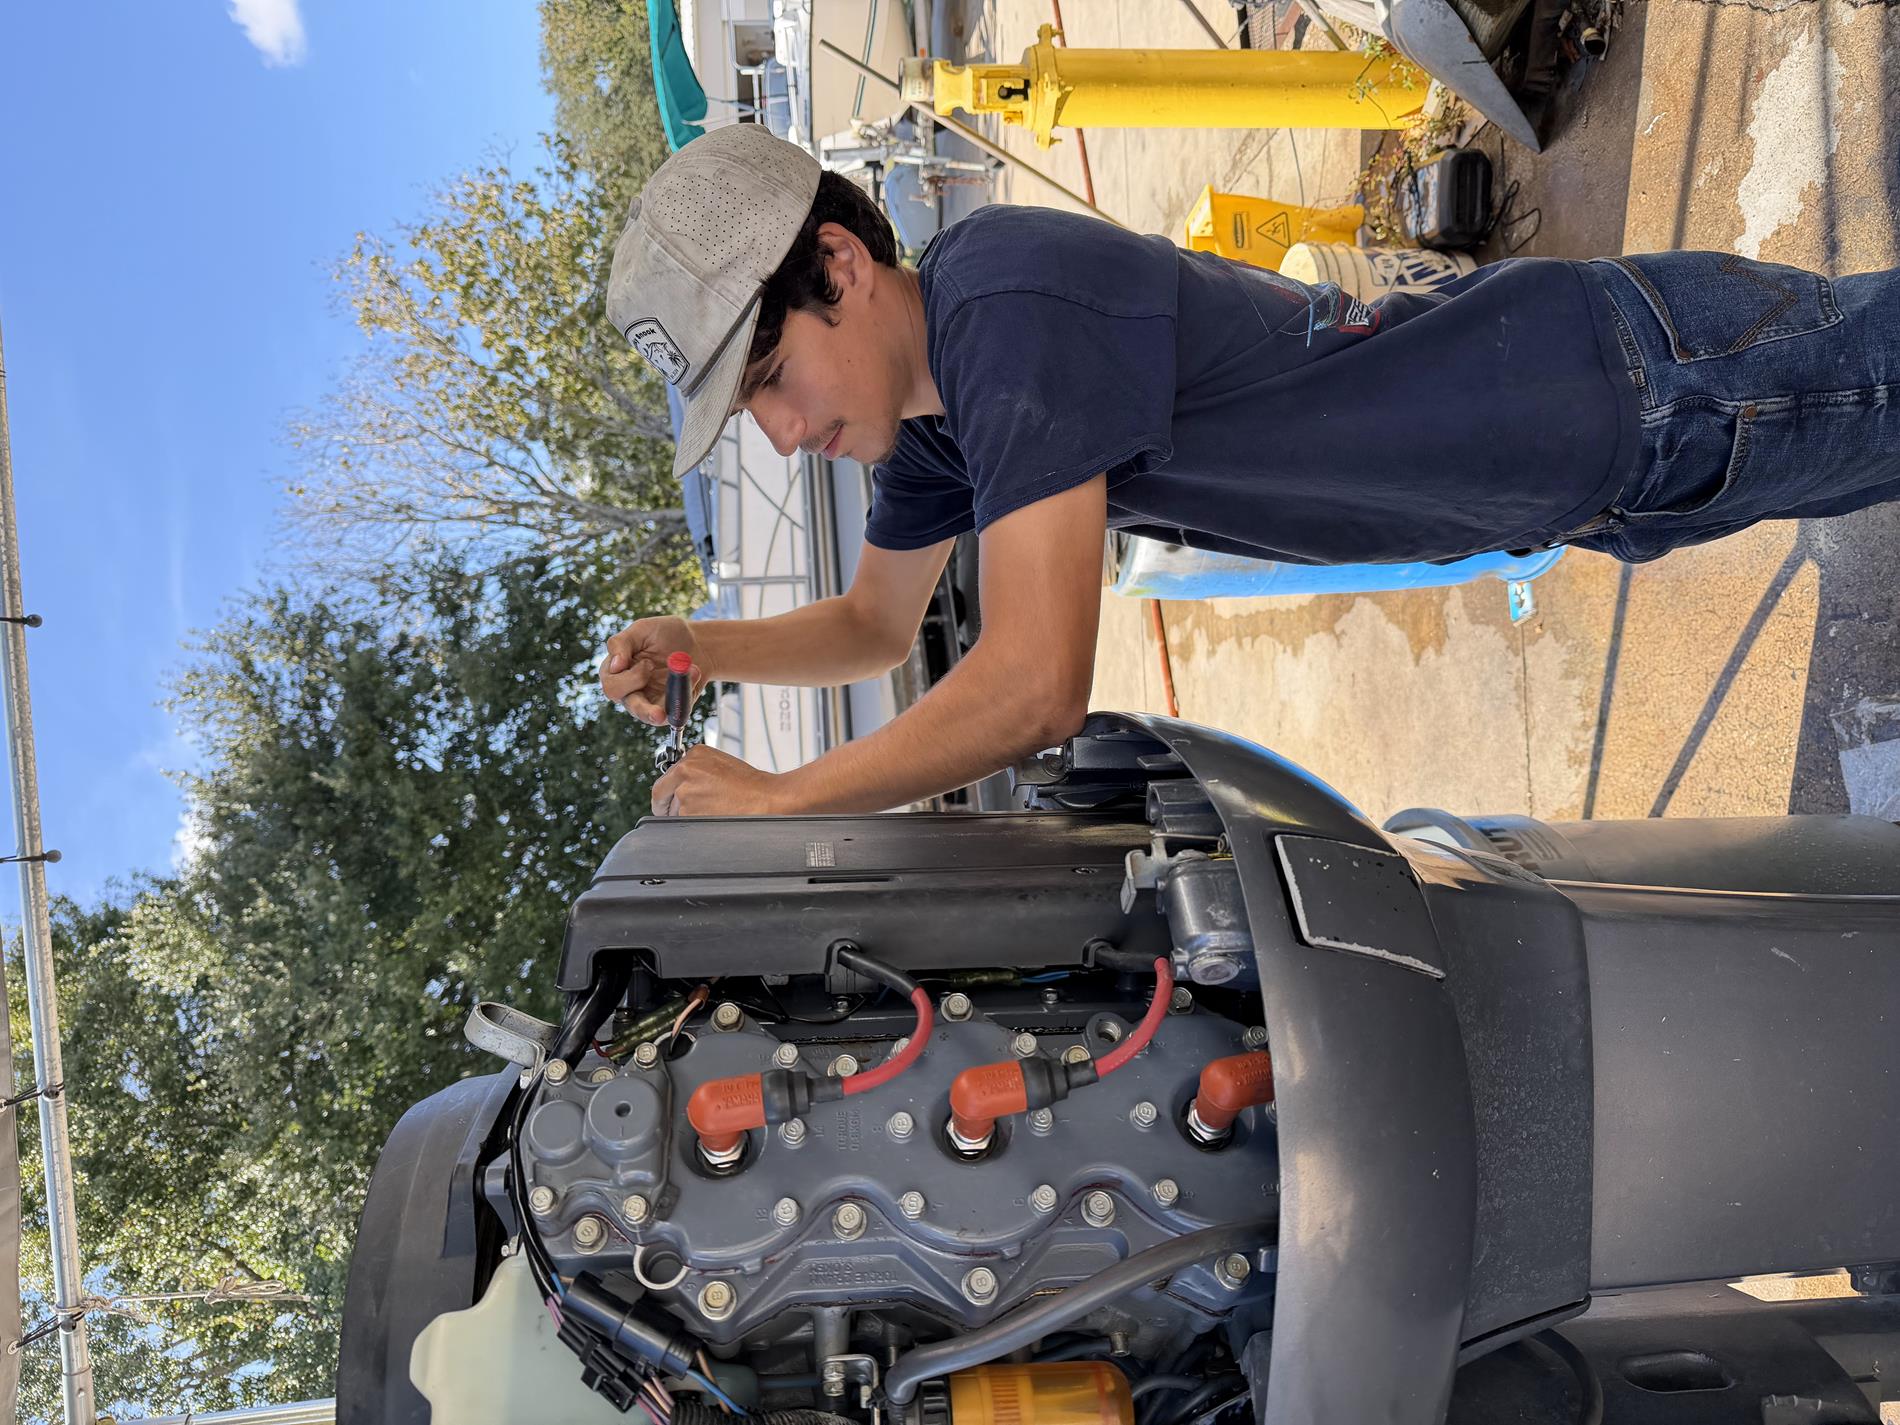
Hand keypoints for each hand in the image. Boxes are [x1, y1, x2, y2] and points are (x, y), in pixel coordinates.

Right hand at [600, 616, 706, 725]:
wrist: (696, 643)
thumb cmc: (664, 634)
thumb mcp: (641, 630)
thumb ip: (621, 643)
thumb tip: (615, 665)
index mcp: (618, 674)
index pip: (612, 686)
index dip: (628, 678)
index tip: (647, 662)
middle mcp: (631, 693)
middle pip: (629, 705)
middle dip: (642, 696)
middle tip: (652, 668)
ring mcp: (652, 703)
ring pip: (650, 717)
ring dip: (658, 710)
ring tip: (661, 714)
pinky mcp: (672, 709)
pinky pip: (674, 714)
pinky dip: (683, 699)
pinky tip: (694, 677)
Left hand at [651, 745, 786, 816]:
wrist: (765, 797)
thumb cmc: (749, 784)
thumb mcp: (719, 763)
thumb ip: (695, 769)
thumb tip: (677, 783)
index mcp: (693, 755)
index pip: (665, 777)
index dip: (666, 793)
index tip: (667, 800)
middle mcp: (685, 770)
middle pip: (661, 794)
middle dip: (666, 806)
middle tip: (679, 812)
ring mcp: (686, 791)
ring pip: (672, 811)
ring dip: (685, 815)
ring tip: (710, 811)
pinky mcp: (689, 811)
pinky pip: (682, 822)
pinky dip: (693, 824)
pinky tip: (711, 817)